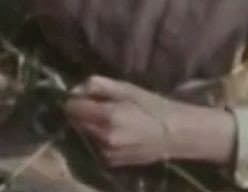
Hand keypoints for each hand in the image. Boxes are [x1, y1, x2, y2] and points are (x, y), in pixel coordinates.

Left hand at [63, 75, 178, 166]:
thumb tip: (74, 90)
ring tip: (112, 120)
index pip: (71, 107)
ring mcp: (107, 151)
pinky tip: (117, 133)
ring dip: (91, 126)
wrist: (176, 134)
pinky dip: (100, 139)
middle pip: (76, 122)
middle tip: (100, 107)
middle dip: (82, 113)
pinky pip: (96, 146)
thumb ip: (97, 85)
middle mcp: (103, 136)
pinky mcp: (112, 161)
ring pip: (85, 134)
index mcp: (107, 115)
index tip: (85, 97)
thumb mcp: (126, 88)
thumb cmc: (152, 106)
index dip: (75, 100)